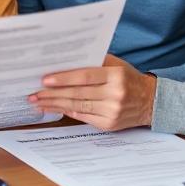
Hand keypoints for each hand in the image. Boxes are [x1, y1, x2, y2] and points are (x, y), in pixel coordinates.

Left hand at [27, 54, 156, 130]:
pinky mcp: (109, 124)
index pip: (85, 76)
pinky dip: (66, 112)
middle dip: (52, 94)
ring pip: (77, 107)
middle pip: (77, 94)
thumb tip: (64, 60)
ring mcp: (112, 111)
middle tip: (33, 93)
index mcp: (116, 75)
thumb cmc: (128, 78)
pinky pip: (83, 117)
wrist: (151, 101)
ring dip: (54, 104)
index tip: (45, 80)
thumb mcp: (116, 64)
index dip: (63, 78)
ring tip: (38, 101)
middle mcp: (115, 94)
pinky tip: (53, 108)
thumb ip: (94, 62)